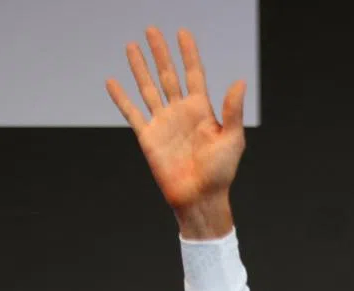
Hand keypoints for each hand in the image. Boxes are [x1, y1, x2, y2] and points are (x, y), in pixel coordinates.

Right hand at [106, 27, 245, 237]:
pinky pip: (132, 113)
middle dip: (160, 53)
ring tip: (132, 46)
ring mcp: (163, 123)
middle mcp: (180, 113)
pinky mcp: (148, 137)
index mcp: (202, 111)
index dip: (188, 54)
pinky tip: (112, 82)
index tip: (182, 33)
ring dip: (140, 68)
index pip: (194, 74)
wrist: (200, 198)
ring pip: (149, 88)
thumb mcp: (232, 139)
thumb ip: (233, 110)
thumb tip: (240, 82)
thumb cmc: (221, 172)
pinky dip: (121, 98)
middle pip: (168, 75)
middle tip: (152, 30)